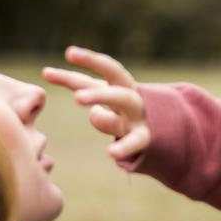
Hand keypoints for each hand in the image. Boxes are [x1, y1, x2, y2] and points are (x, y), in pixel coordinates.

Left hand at [42, 46, 149, 160]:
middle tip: (69, 82)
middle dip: (92, 67)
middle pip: (112, 75)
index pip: (92, 77)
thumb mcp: (113, 108)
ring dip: (99, 95)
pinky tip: (111, 153)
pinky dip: (124, 146)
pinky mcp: (148, 136)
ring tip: (77, 99)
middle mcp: (130, 95)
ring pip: (122, 98)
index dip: (69, 74)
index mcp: (119, 87)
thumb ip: (94, 100)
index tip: (45, 72)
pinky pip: (136, 140)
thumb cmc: (133, 118)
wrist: (174, 133)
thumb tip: (83, 98)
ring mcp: (139, 114)